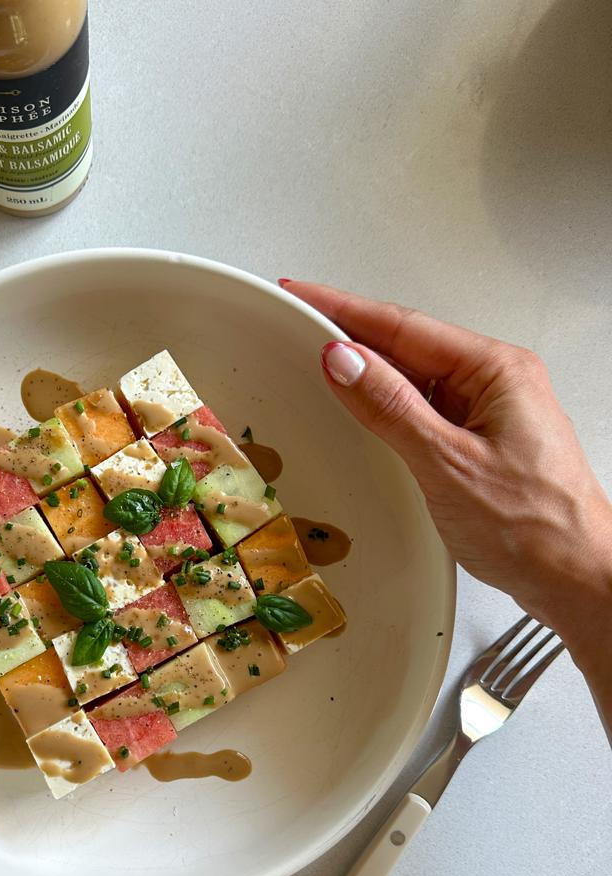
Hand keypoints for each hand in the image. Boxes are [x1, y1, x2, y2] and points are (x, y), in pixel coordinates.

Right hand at [282, 280, 611, 733]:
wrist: (575, 580)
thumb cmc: (535, 528)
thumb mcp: (446, 463)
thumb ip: (390, 407)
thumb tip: (344, 360)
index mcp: (496, 371)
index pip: (404, 326)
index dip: (344, 308)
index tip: (304, 295)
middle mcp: (496, 382)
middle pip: (409, 345)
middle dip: (351, 333)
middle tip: (299, 322)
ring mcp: (490, 411)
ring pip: (415, 377)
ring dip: (369, 371)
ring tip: (319, 363)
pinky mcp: (480, 440)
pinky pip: (424, 407)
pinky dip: (388, 404)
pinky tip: (363, 409)